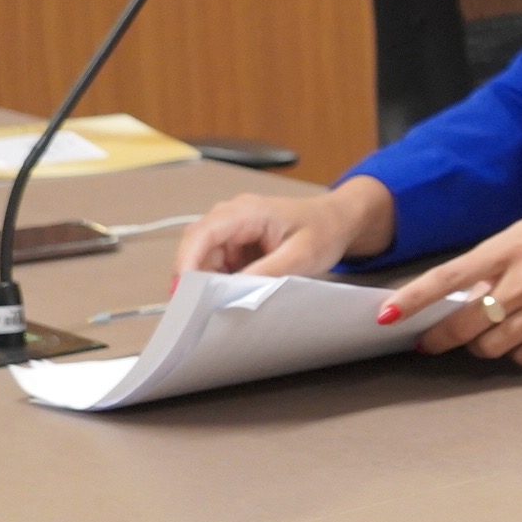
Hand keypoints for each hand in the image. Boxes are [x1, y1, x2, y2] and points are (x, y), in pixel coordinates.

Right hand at [174, 177, 396, 282]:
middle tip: (198, 309)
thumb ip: (268, 272)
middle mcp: (233, 216)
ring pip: (204, 258)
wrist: (339, 220)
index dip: (188, 261)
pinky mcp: (236, 243)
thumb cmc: (324, 230)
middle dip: (194, 277)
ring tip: (218, 304)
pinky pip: (217, 263)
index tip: (183, 291)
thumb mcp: (301, 256)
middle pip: (197, 247)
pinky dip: (219, 280)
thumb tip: (233, 290)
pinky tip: (230, 295)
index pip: (203, 233)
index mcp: (248, 211)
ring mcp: (233, 229)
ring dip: (208, 281)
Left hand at [375, 191, 521, 366]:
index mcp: (507, 249)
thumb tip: (458, 296)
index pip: (448, 278)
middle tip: (432, 341)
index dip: (414, 299)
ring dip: (481, 346)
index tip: (386, 316)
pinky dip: (516, 351)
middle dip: (442, 337)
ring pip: (491, 347)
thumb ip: (490, 263)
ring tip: (489, 332)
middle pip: (465, 324)